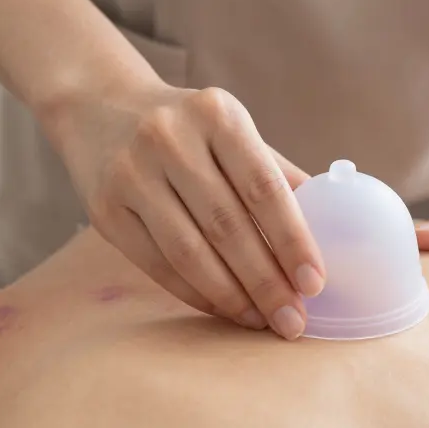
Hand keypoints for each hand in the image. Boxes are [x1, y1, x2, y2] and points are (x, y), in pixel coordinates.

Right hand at [46, 80, 325, 339]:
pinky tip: (224, 309)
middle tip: (293, 321)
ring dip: (232, 297)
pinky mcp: (104, 209)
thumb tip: (331, 228)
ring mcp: (131, 174)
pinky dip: (195, 294)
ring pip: (190, 252)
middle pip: (227, 226)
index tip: (316, 284)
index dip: (293, 240)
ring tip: (262, 321)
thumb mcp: (230, 129)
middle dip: (266, 281)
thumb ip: (275, 173)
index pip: (263, 187)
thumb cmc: (186, 127)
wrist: (97, 105)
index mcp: (216, 114)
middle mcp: (169, 139)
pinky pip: (158, 265)